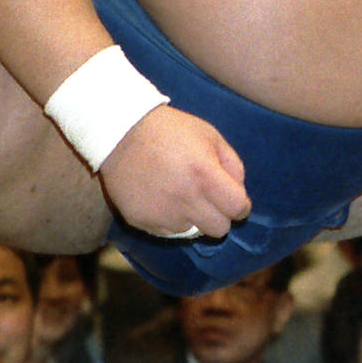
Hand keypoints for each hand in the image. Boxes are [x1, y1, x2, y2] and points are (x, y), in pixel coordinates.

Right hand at [96, 105, 250, 237]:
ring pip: (193, 232)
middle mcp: (185, 199)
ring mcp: (162, 213)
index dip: (240, 205)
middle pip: (219, 229)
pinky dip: (169, 218)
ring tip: (178, 192)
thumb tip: (240, 192)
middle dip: (219, 215)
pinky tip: (160, 196)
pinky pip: (167, 231)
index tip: (234, 199)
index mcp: (205, 175)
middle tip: (208, 198)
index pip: (237, 209)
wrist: (120, 132)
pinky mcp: (141, 221)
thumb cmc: (170, 131)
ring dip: (192, 216)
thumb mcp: (209, 135)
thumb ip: (233, 164)